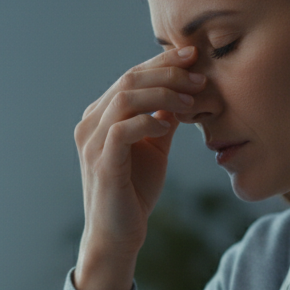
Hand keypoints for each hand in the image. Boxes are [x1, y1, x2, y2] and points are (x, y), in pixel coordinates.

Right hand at [73, 46, 205, 289]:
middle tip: (199, 76)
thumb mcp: (154, 147)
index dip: (162, 63)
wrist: (119, 233)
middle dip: (167, 73)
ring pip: (124, 99)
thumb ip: (163, 118)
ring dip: (162, 94)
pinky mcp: (100, 162)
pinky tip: (169, 125)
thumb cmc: (135, 191)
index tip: (194, 56)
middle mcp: (90, 123)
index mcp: (100, 115)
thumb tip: (185, 92)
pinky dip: (148, 121)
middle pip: (128, 80)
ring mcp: (91, 142)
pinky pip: (122, 130)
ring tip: (191, 100)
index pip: (131, 76)